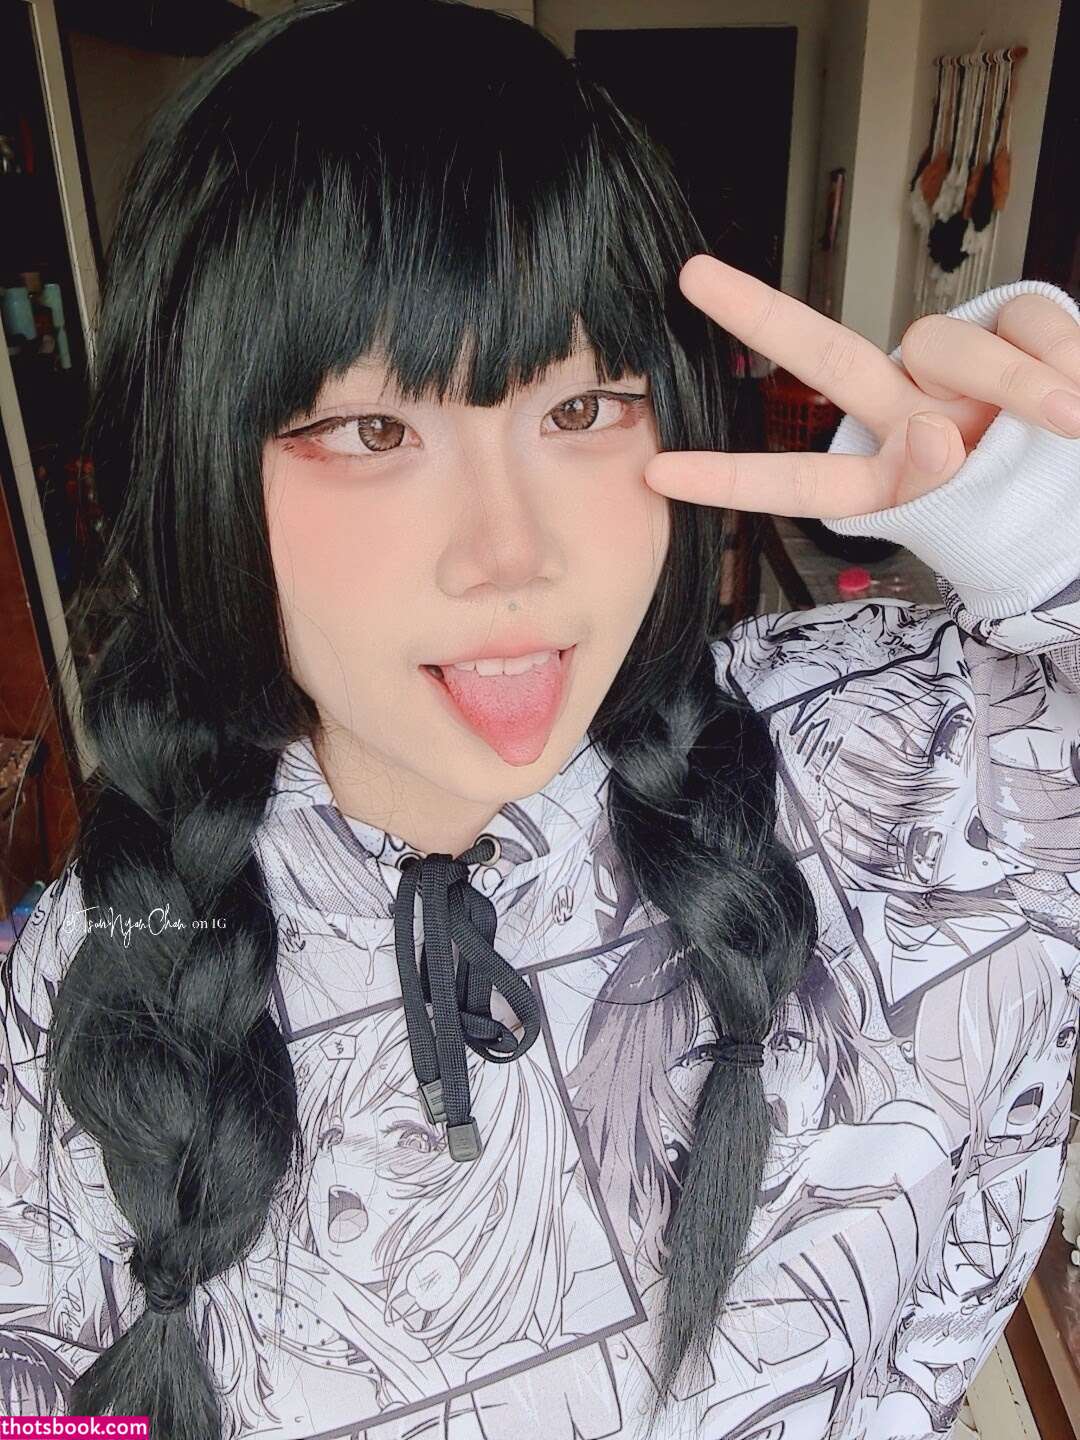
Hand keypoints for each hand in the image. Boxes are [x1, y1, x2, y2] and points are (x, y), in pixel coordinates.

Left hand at [644, 255, 1079, 518]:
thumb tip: (929, 435)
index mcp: (888, 477)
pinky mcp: (1016, 325)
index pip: (799, 479)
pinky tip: (1078, 393)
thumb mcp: (979, 519)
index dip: (731, 479)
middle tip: (692, 277)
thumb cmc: (1041, 515)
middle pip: (825, 355)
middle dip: (760, 316)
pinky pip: (1024, 323)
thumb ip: (938, 483)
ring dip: (1011, 383)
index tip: (657, 474)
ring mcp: (957, 369)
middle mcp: (909, 411)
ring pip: (946, 343)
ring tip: (1066, 422)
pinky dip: (1056, 360)